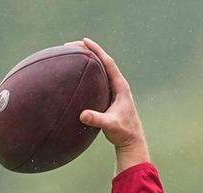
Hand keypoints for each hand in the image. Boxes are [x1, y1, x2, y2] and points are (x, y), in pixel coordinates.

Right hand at [65, 38, 149, 173]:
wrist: (131, 141)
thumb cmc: (123, 133)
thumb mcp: (110, 126)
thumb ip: (97, 120)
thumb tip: (83, 115)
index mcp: (121, 87)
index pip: (108, 63)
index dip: (97, 51)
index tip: (85, 41)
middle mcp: (118, 86)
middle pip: (103, 63)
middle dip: (89, 52)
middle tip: (71, 45)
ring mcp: (114, 92)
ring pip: (100, 71)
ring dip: (88, 61)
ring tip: (72, 54)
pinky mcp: (109, 98)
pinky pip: (97, 81)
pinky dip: (87, 74)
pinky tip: (75, 74)